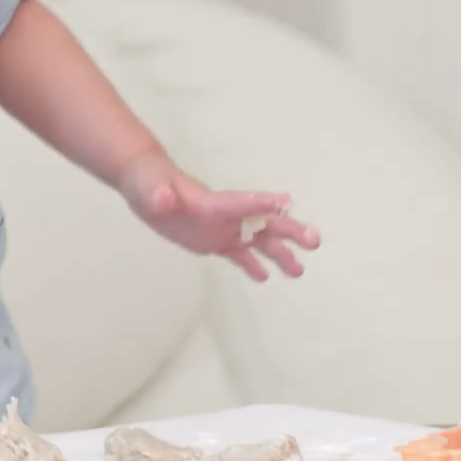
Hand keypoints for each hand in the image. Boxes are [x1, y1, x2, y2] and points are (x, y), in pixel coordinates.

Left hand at [116, 149, 319, 281]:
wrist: (146, 186)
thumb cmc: (148, 182)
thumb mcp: (148, 189)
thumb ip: (158, 195)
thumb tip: (163, 198)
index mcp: (210, 202)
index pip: (239, 202)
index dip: (260, 203)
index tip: (286, 203)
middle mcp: (223, 215)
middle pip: (262, 222)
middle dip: (288, 230)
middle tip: (314, 240)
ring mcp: (221, 228)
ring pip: (257, 242)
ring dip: (279, 254)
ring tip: (299, 271)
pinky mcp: (214, 241)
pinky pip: (238, 254)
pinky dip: (252, 265)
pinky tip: (265, 277)